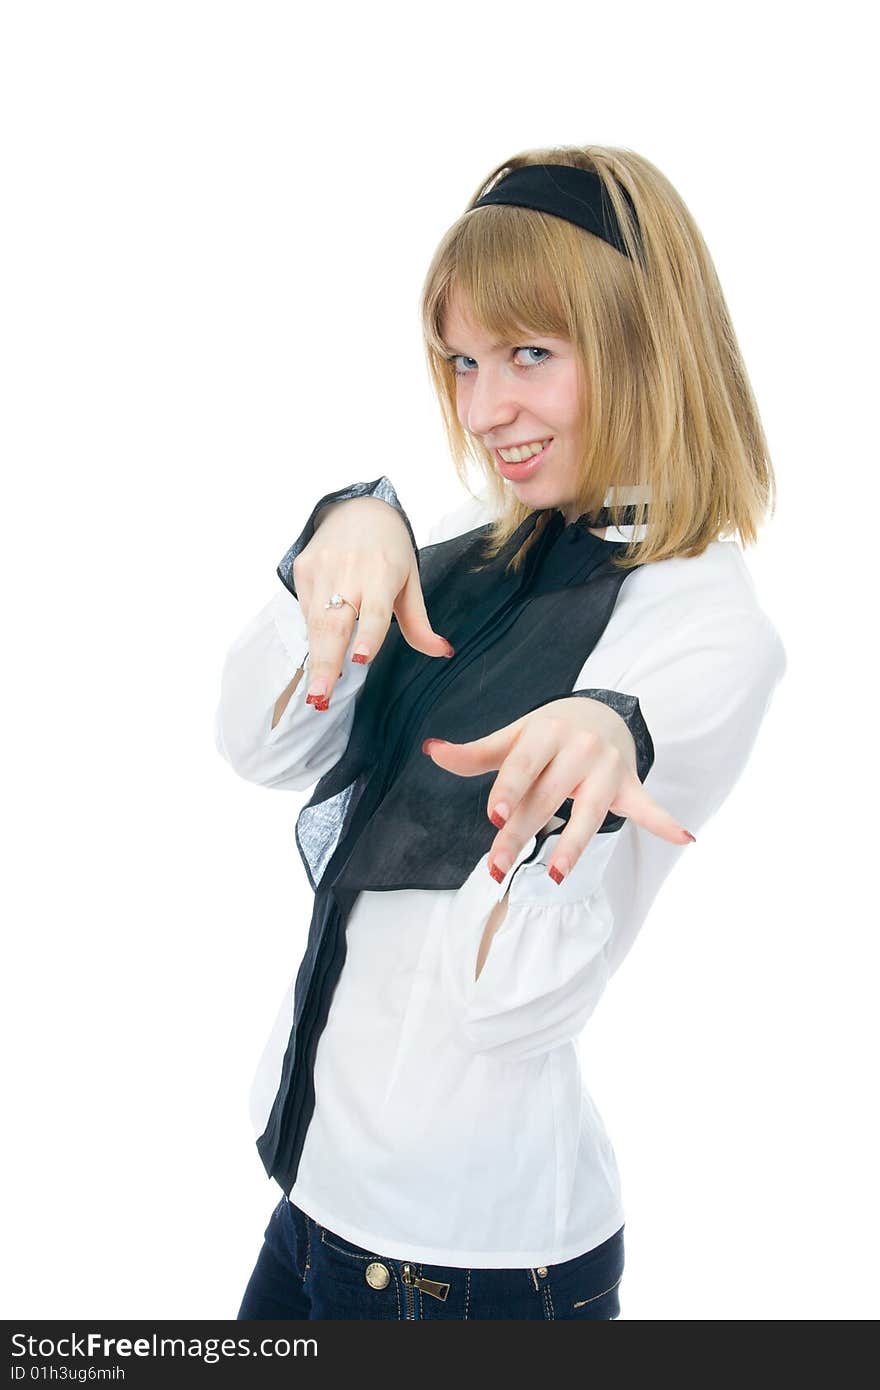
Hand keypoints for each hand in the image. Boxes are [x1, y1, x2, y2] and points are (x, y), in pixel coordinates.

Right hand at [292, 496, 453, 708]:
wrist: (357, 508)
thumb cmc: (389, 552)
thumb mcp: (410, 581)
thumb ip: (419, 622)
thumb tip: (442, 652)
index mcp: (383, 572)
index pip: (376, 609)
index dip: (369, 634)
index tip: (362, 659)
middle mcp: (349, 570)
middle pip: (335, 622)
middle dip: (327, 662)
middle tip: (321, 696)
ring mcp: (322, 568)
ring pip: (315, 621)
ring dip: (315, 659)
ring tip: (317, 693)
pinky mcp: (303, 569)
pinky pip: (306, 609)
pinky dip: (314, 632)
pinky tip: (321, 648)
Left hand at [422, 696, 693, 884]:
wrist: (600, 712)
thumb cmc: (546, 735)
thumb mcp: (513, 738)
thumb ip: (475, 752)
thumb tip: (431, 750)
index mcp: (546, 731)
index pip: (523, 766)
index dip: (508, 792)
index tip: (493, 817)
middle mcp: (580, 746)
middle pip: (548, 797)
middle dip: (521, 833)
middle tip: (496, 867)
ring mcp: (608, 767)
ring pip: (591, 811)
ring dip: (575, 845)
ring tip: (556, 876)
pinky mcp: (630, 784)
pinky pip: (648, 805)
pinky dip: (666, 822)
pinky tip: (686, 838)